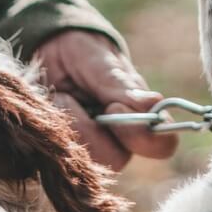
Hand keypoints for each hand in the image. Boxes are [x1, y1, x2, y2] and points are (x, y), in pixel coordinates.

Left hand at [34, 30, 178, 170]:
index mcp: (142, 116)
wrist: (48, 51)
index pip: (162, 144)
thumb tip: (154, 104)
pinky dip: (50, 130)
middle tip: (72, 96)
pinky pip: (57, 156)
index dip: (139, 134)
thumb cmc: (81, 52)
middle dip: (89, 129)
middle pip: (115, 160)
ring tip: (59, 97)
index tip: (114, 106)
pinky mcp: (65, 154)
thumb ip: (122, 85)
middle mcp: (121, 139)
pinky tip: (50, 109)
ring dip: (66, 125)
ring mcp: (93, 150)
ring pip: (84, 160)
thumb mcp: (98, 61)